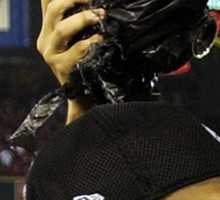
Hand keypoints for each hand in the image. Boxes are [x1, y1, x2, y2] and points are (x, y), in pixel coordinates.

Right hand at [37, 0, 104, 122]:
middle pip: (53, 11)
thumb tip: (91, 7)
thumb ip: (77, 24)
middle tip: (95, 6)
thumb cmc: (86, 67)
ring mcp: (51, 55)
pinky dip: (90, 42)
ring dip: (83, 20)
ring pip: (61, 29)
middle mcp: (46, 41)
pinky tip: (101, 39)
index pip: (48, 4)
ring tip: (100, 17)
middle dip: (73, 2)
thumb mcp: (77, 43)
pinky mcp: (61, 68)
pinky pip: (76, 49)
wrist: (85, 98)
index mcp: (48, 32)